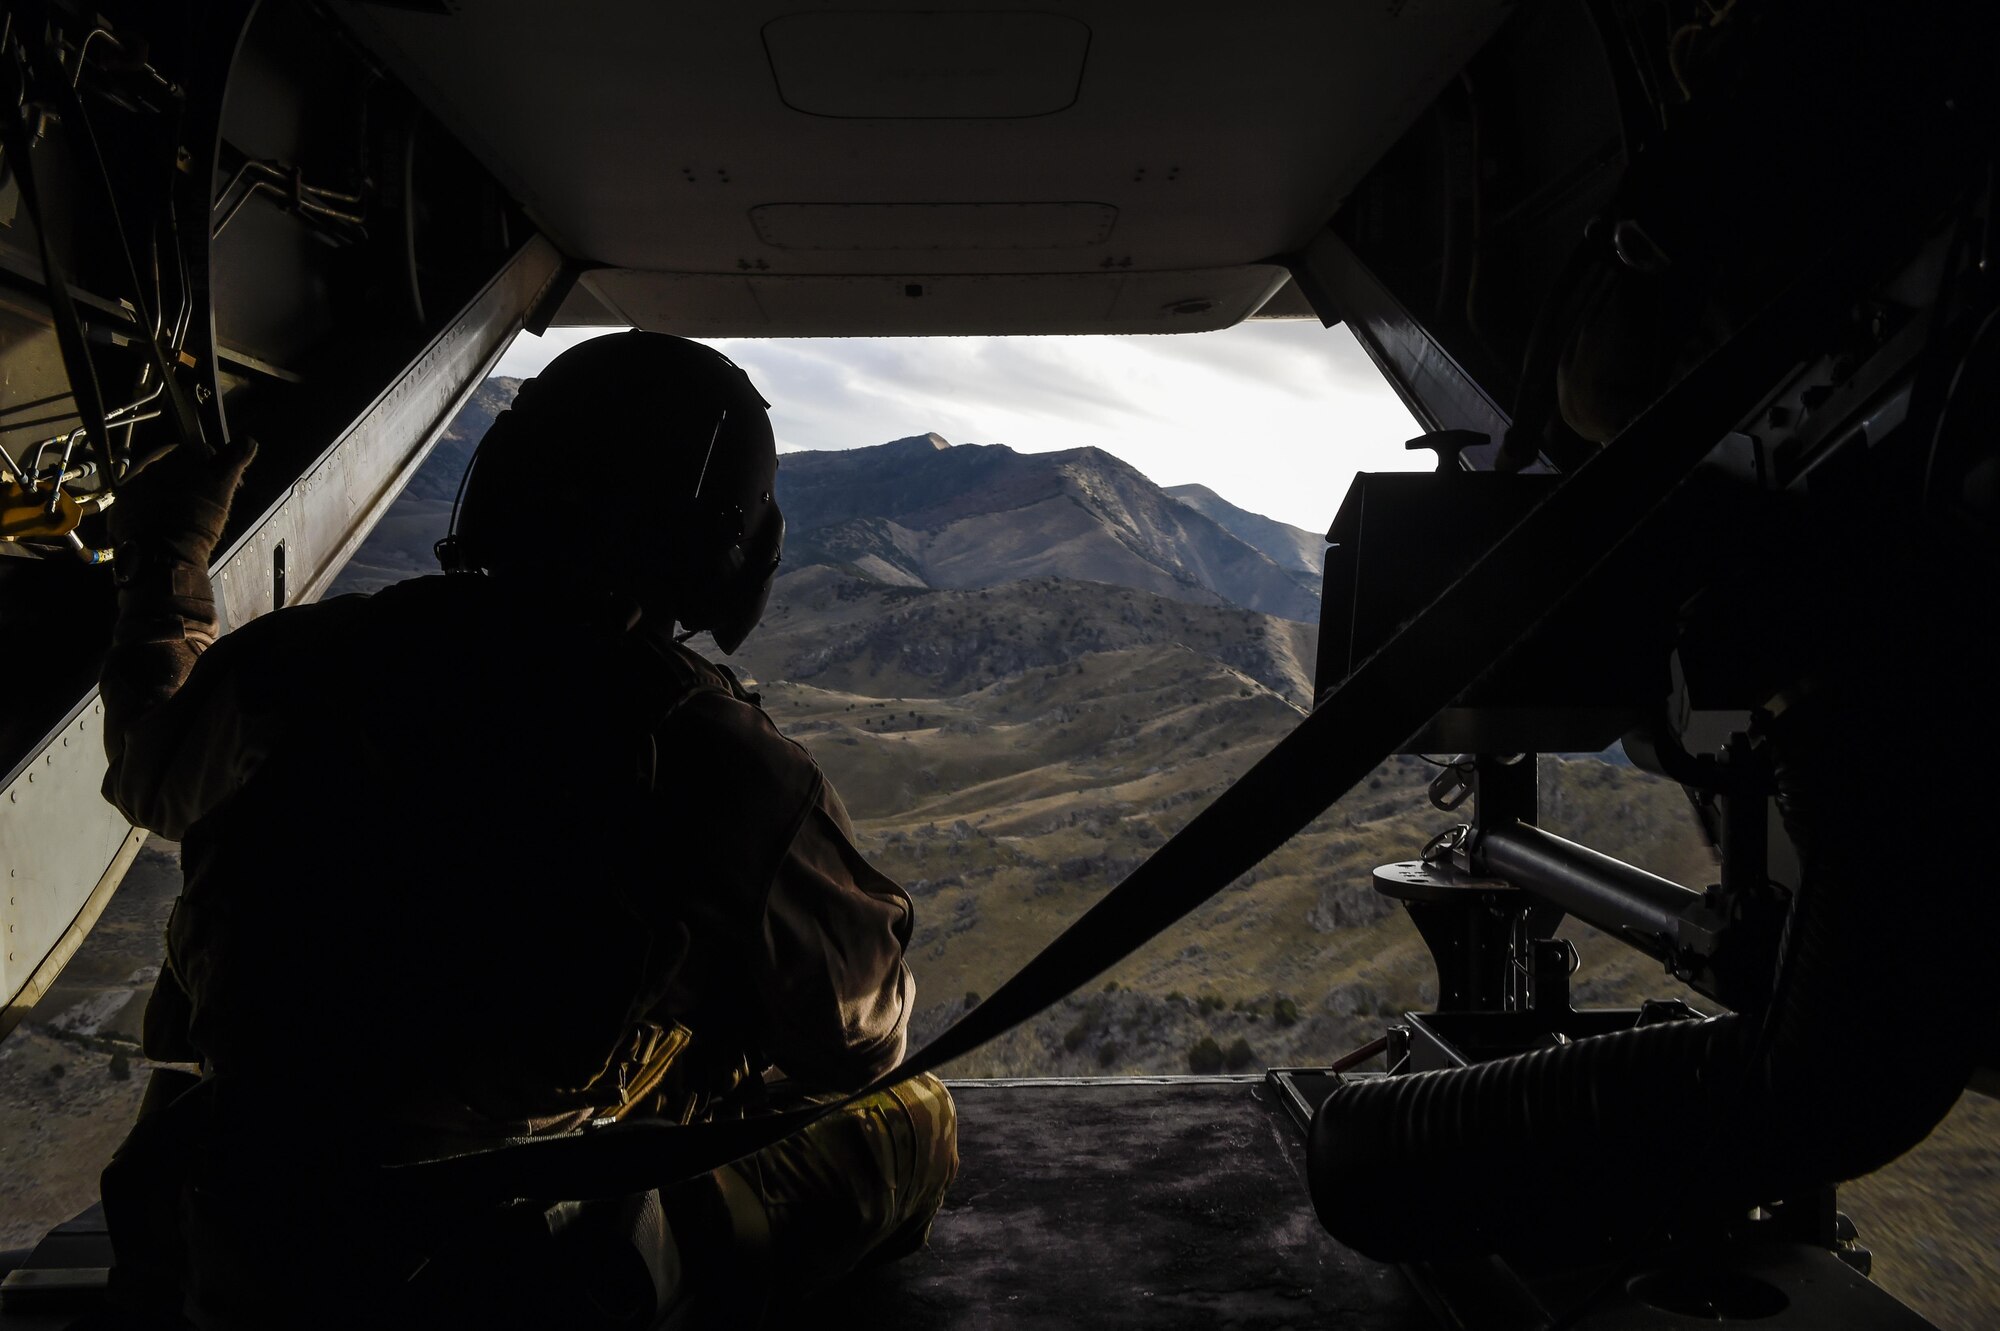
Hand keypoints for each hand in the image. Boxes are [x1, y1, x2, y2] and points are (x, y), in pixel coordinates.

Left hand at [107, 436, 257, 568]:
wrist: (162, 552)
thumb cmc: (198, 518)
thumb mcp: (223, 486)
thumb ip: (234, 459)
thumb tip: (249, 440)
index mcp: (178, 458)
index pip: (197, 450)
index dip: (212, 465)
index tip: (219, 483)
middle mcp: (152, 467)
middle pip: (175, 468)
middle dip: (189, 481)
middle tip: (203, 503)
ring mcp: (134, 487)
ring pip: (156, 485)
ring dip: (168, 496)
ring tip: (182, 517)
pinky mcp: (121, 508)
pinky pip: (138, 504)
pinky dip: (150, 511)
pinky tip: (162, 526)